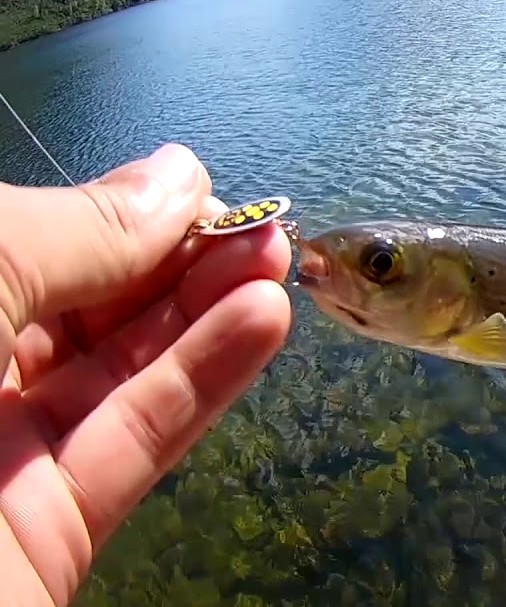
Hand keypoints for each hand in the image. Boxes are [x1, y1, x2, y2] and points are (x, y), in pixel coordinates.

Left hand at [0, 144, 292, 605]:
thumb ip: (76, 231)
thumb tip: (179, 178)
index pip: (24, 243)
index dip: (114, 213)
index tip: (198, 189)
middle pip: (78, 306)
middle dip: (174, 260)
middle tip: (260, 224)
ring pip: (115, 373)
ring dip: (205, 314)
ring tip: (277, 260)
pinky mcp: (46, 530)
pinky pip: (132, 440)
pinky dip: (203, 380)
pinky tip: (262, 322)